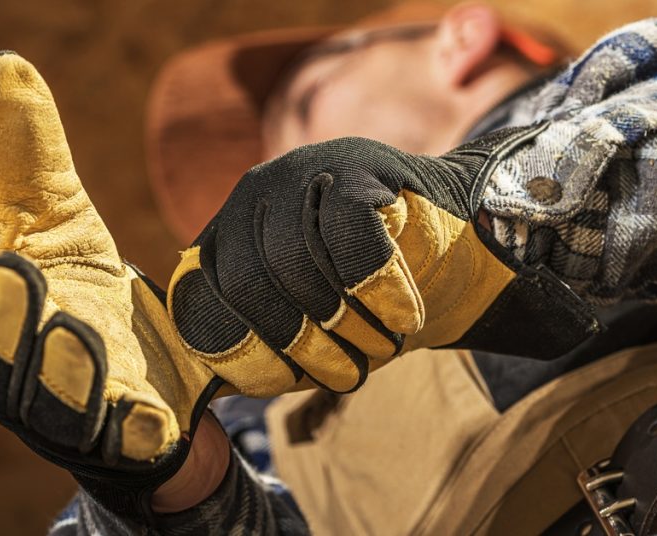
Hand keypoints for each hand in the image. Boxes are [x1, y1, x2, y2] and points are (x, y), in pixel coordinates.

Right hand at [0, 52, 227, 522]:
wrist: (156, 372)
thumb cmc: (87, 297)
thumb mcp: (61, 222)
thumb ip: (30, 157)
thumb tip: (7, 66)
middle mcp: (16, 373)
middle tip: (13, 276)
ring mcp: (73, 414)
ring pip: (49, 406)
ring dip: (57, 371)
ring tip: (72, 329)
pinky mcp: (129, 438)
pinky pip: (124, 442)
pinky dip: (130, 429)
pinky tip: (148, 415)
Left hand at [167, 128, 594, 394]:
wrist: (457, 250)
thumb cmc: (370, 303)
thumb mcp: (307, 329)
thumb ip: (258, 349)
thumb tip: (213, 388)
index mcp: (228, 235)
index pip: (199, 298)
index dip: (237, 350)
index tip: (283, 383)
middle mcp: (255, 195)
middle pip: (248, 282)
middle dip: (300, 344)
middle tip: (347, 374)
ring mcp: (305, 171)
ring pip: (295, 260)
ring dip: (344, 322)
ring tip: (382, 347)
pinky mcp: (358, 166)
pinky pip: (351, 234)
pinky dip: (379, 287)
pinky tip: (405, 314)